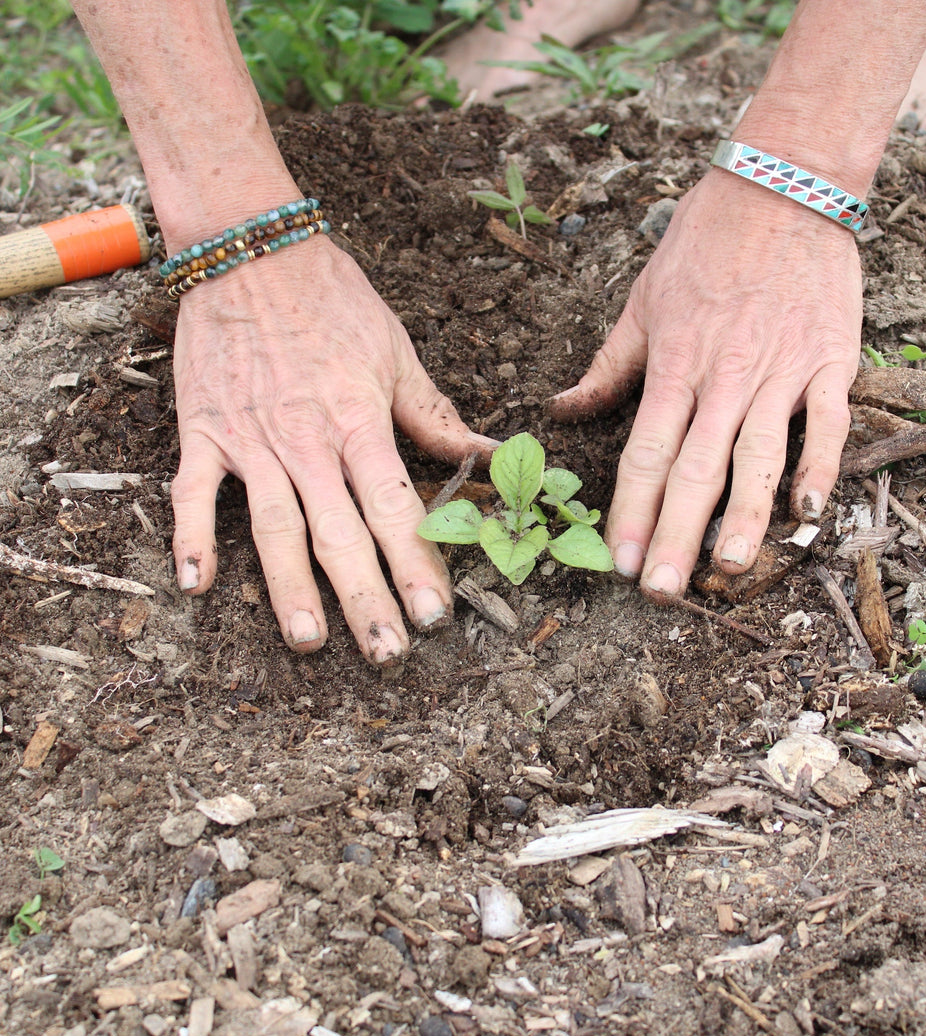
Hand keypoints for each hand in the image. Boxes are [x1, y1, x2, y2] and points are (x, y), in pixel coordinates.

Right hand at [169, 238, 493, 662]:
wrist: (251, 248)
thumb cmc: (332, 299)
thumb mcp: (396, 352)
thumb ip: (434, 415)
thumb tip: (488, 454)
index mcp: (359, 423)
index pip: (395, 509)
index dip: (417, 565)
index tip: (435, 614)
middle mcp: (307, 441)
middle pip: (340, 534)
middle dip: (367, 598)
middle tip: (387, 653)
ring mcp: (251, 439)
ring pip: (273, 527)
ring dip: (289, 589)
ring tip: (309, 641)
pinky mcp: (203, 430)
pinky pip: (194, 491)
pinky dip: (192, 536)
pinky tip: (195, 585)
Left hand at [549, 166, 860, 598]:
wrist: (783, 181)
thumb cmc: (704, 240)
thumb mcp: (641, 298)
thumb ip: (607, 364)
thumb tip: (562, 409)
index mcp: (674, 362)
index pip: (645, 452)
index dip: (630, 512)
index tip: (619, 562)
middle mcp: (725, 375)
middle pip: (695, 469)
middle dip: (675, 535)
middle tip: (662, 592)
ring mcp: (781, 369)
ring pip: (759, 457)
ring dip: (745, 519)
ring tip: (729, 569)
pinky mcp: (830, 359)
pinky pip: (827, 423)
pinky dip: (821, 468)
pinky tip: (810, 515)